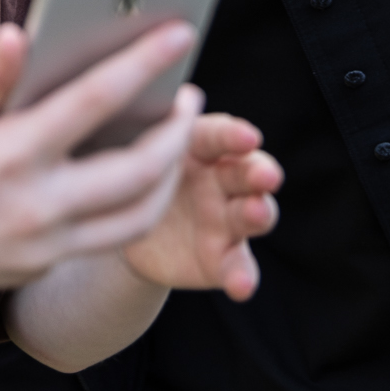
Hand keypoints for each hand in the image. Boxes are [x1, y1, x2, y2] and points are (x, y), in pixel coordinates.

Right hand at [0, 21, 202, 312]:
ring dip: (171, 174)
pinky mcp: (44, 265)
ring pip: (139, 215)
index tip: (179, 33)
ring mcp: (45, 244)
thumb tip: (22, 35)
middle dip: (179, 130)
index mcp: (8, 156)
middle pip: (140, 169)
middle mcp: (36, 206)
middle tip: (189, 93)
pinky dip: (140, 205)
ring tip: (174, 137)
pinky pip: (112, 237)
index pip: (94, 101)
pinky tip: (140, 175)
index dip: (144, 62)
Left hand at [120, 113, 281, 299]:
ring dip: (258, 213)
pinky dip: (242, 276)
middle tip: (266, 175)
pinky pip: (238, 266)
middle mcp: (220, 179)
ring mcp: (226, 219)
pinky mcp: (224, 257)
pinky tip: (241, 287)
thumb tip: (125, 103)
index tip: (248, 137)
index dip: (234, 135)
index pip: (219, 134)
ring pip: (252, 214)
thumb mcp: (131, 154)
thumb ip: (139, 136)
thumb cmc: (133, 175)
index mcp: (198, 146)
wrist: (123, 227)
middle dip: (259, 172)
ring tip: (256, 213)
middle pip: (246, 171)